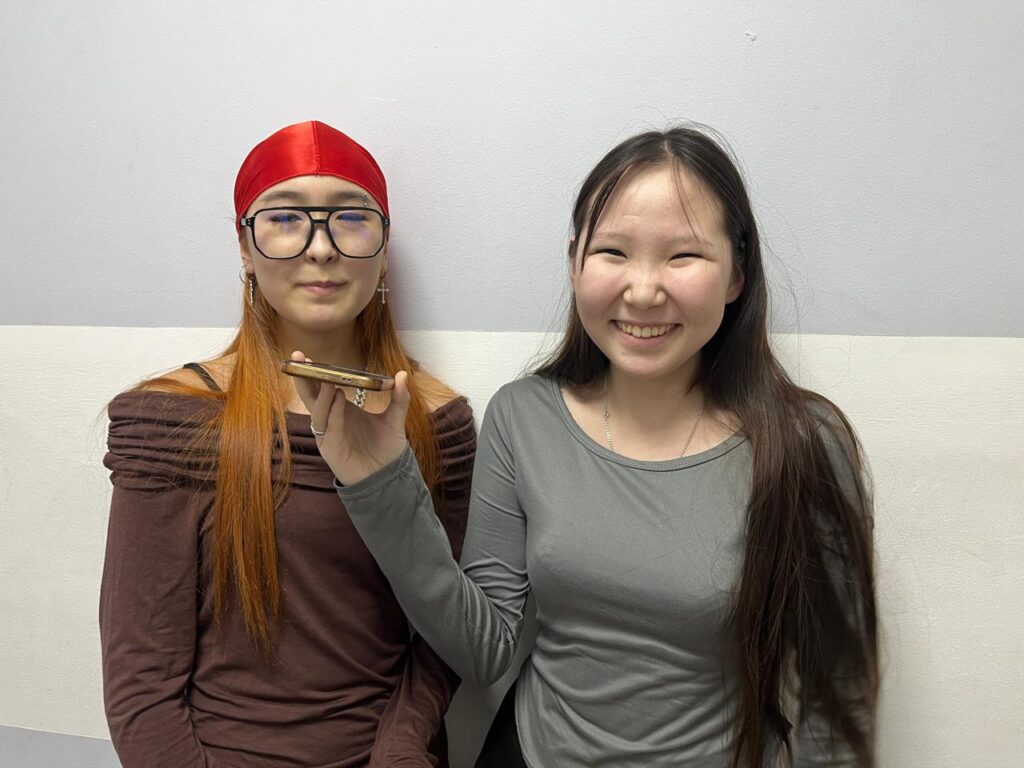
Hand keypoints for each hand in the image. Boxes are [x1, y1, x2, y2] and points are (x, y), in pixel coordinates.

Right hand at [290, 351, 409, 484]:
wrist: (389, 476)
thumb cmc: (386, 448)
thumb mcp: (395, 419)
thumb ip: (399, 398)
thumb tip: (403, 374)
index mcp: (340, 410)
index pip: (320, 388)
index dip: (312, 373)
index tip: (305, 356)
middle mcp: (330, 420)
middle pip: (310, 397)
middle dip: (304, 378)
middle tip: (301, 359)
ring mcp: (328, 436)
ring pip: (318, 413)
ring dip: (321, 396)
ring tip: (328, 381)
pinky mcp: (331, 450)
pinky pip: (330, 429)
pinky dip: (334, 414)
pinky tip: (338, 398)